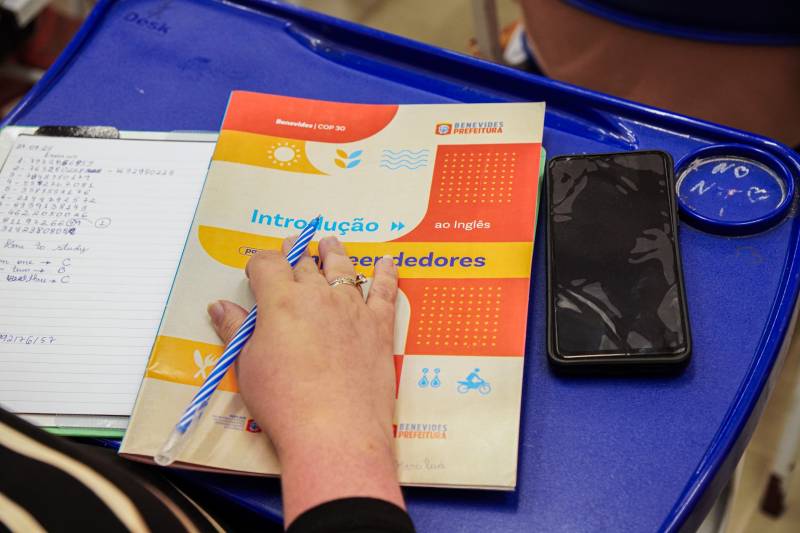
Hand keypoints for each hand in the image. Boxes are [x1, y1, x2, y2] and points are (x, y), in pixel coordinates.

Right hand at [207, 236, 402, 524]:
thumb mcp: (248, 366)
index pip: (268, 264)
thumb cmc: (284, 402)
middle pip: (305, 263)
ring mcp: (352, 308)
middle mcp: (319, 295)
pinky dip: (387, 273)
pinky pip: (385, 291)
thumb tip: (220, 306)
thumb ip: (235, 330)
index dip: (259, 263)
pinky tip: (388, 261)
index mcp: (281, 301)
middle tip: (294, 248)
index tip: (256, 270)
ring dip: (334, 252)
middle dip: (296, 254)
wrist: (335, 430)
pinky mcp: (379, 326)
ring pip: (343, 269)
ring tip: (330, 243)